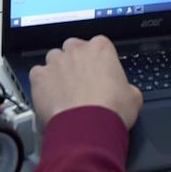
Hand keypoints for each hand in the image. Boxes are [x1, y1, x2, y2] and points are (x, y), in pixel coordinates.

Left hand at [29, 36, 143, 129]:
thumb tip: (127, 93)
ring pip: (53, 59)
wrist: (88, 127)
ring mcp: (56, 62)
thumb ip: (127, 87)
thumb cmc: (111, 110)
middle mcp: (76, 50)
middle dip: (75, 61)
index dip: (98, 60)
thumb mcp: (133, 97)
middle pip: (72, 48)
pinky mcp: (39, 76)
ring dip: (57, 70)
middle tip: (81, 81)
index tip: (99, 72)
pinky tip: (49, 96)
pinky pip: (37, 74)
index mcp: (101, 48)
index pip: (98, 45)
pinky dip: (41, 83)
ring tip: (63, 90)